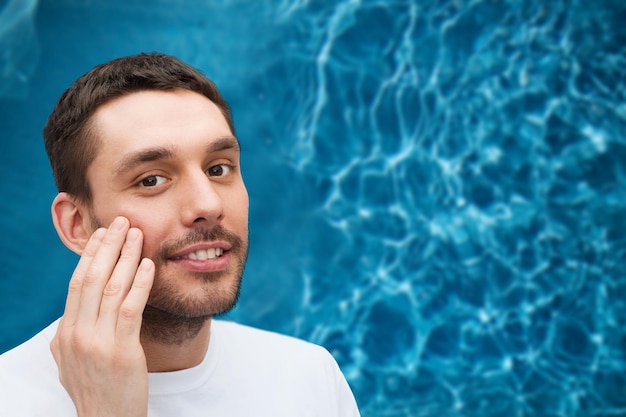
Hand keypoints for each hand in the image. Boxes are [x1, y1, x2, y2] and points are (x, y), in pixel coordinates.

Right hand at [50, 216, 154, 416]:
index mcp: (65, 334)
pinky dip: (140, 283)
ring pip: (111, 289)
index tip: (102, 233)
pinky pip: (131, 309)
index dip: (90, 255)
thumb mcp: (73, 362)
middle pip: (91, 279)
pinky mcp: (122, 352)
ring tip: (136, 233)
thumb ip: (74, 333)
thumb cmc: (97, 390)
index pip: (77, 284)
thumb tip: (77, 310)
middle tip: (120, 221)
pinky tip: (148, 264)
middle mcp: (76, 335)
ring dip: (125, 257)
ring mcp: (97, 343)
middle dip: (107, 247)